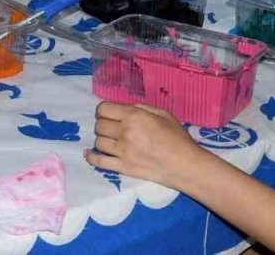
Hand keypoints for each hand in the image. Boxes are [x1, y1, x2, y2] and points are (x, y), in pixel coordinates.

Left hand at [86, 101, 209, 188]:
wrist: (185, 166)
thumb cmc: (178, 138)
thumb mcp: (163, 114)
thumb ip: (142, 108)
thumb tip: (126, 108)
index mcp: (134, 116)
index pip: (104, 108)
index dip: (104, 110)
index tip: (109, 113)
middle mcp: (125, 132)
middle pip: (100, 125)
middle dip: (104, 124)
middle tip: (112, 127)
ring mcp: (122, 151)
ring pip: (98, 142)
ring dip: (102, 139)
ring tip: (110, 140)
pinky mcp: (122, 168)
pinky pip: (99, 161)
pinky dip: (91, 157)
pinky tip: (89, 153)